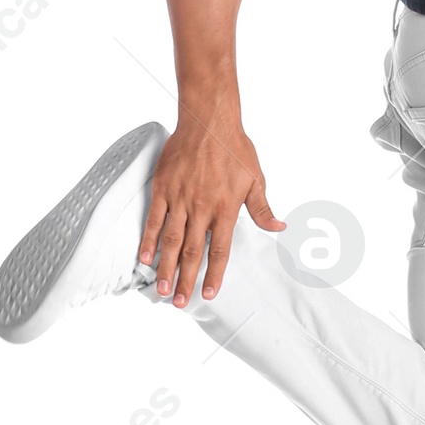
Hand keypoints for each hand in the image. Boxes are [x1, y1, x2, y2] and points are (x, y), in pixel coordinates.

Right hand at [138, 110, 283, 307]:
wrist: (209, 121)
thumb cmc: (235, 148)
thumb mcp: (256, 178)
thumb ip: (262, 208)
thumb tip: (279, 228)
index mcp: (225, 208)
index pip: (220, 250)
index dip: (214, 274)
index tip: (209, 293)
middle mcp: (201, 207)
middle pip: (191, 252)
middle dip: (185, 279)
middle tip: (179, 302)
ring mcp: (180, 199)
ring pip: (170, 241)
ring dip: (165, 267)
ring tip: (161, 290)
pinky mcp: (163, 188)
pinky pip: (154, 219)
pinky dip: (149, 240)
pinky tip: (145, 259)